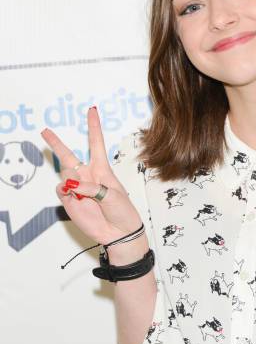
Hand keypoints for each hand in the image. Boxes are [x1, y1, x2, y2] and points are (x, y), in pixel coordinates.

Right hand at [40, 107, 143, 245]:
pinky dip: (66, 191)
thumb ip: (91, 187)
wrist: (119, 233)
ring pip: (65, 173)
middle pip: (69, 155)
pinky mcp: (69, 201)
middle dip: (56, 143)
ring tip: (83, 191)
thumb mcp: (112, 195)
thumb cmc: (122, 211)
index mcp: (102, 169)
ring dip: (71, 178)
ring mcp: (77, 188)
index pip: (96, 143)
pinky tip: (75, 196)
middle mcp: (87, 176)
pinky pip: (61, 190)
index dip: (94, 127)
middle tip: (45, 131)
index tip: (92, 110)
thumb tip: (71, 186)